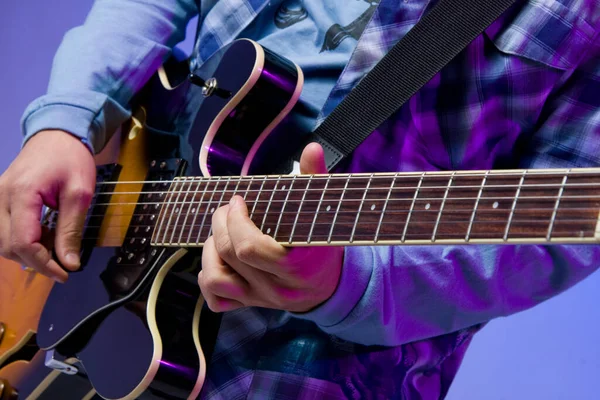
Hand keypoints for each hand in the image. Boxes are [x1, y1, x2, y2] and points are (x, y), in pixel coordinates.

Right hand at [0, 130, 95, 281]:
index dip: (44, 264)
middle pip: (7, 246)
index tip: (65, 274)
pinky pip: (4, 230)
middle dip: (36, 261)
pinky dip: (22, 240)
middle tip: (64, 263)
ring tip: (57, 244)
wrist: (57, 135)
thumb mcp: (80, 194)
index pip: (23, 242)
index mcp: (21, 193)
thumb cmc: (71, 159)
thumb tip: (69, 264)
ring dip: (28, 252)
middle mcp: (0, 197)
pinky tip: (45, 236)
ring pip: (2, 242)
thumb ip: (71, 230)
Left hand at [199, 143, 343, 312]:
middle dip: (220, 223)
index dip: (235, 221)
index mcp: (296, 266)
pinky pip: (215, 299)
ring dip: (209, 249)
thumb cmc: (323, 243)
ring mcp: (261, 298)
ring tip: (220, 233)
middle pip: (229, 254)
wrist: (329, 285)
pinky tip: (219, 259)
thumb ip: (316, 179)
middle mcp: (277, 287)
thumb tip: (312, 148)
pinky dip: (208, 277)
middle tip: (227, 209)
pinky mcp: (250, 304)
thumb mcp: (323, 212)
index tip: (238, 201)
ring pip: (216, 277)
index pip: (248, 248)